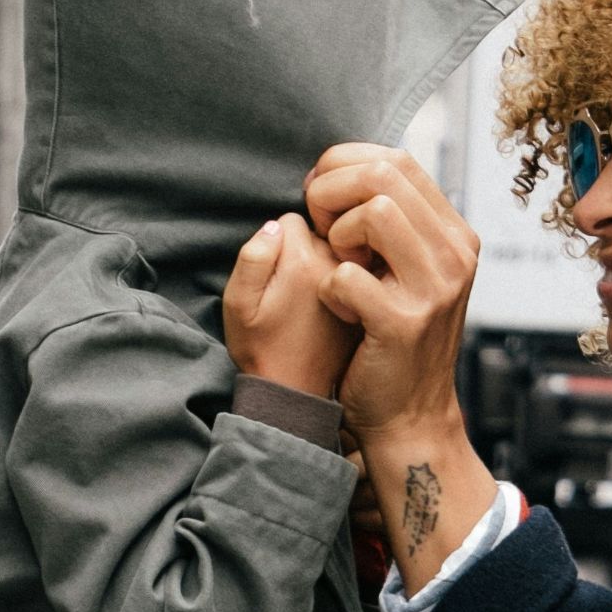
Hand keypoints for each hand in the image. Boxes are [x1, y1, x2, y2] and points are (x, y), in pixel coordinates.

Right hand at [222, 214, 360, 397]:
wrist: (297, 392)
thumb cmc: (261, 347)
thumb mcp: (239, 305)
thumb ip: (253, 257)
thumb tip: (276, 225)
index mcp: (303, 260)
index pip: (292, 219)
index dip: (277, 242)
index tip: (274, 274)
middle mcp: (337, 264)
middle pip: (322, 228)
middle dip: (305, 247)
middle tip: (292, 287)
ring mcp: (360, 279)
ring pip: (342, 248)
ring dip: (328, 262)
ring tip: (311, 299)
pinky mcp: (373, 296)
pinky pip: (359, 268)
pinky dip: (348, 279)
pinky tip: (334, 305)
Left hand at [307, 144, 495, 590]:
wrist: (409, 416)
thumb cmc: (392, 337)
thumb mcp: (408, 270)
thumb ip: (394, 221)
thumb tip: (348, 168)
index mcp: (455, 234)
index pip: (397, 159)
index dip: (344, 167)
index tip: (323, 201)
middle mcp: (456, 255)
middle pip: (384, 174)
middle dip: (331, 192)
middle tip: (320, 231)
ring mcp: (436, 288)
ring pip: (373, 211)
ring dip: (335, 236)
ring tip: (337, 265)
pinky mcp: (405, 323)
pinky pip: (346, 275)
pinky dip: (329, 288)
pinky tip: (341, 308)